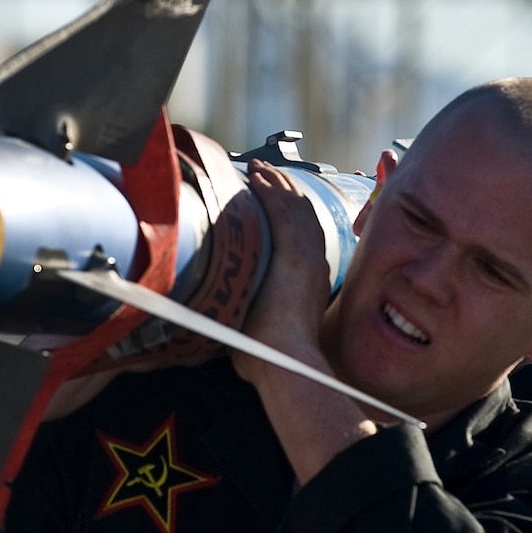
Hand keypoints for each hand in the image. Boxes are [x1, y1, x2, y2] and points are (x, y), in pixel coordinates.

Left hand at [236, 160, 334, 373]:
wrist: (283, 362)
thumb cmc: (269, 359)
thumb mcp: (259, 330)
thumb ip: (245, 320)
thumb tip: (217, 324)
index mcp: (310, 280)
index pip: (303, 236)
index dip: (289, 213)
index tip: (272, 199)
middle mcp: (314, 264)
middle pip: (303, 216)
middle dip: (284, 192)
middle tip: (266, 174)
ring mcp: (307, 258)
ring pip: (295, 209)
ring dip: (277, 186)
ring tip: (260, 170)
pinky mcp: (295, 255)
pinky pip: (283, 214)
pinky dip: (272, 194)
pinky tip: (258, 180)